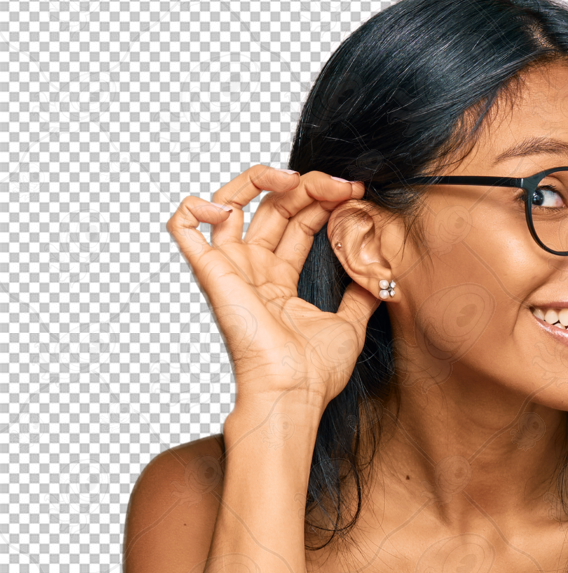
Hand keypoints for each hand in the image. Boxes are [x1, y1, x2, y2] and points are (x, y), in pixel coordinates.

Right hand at [166, 164, 379, 410]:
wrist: (292, 393)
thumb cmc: (313, 373)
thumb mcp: (351, 325)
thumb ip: (361, 294)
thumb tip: (379, 273)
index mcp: (279, 281)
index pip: (296, 221)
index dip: (323, 202)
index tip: (354, 195)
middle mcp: (253, 271)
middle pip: (272, 207)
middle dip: (308, 187)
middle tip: (341, 186)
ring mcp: (231, 269)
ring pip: (230, 201)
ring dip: (263, 179)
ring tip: (297, 181)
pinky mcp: (211, 272)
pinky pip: (184, 226)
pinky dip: (197, 204)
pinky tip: (229, 206)